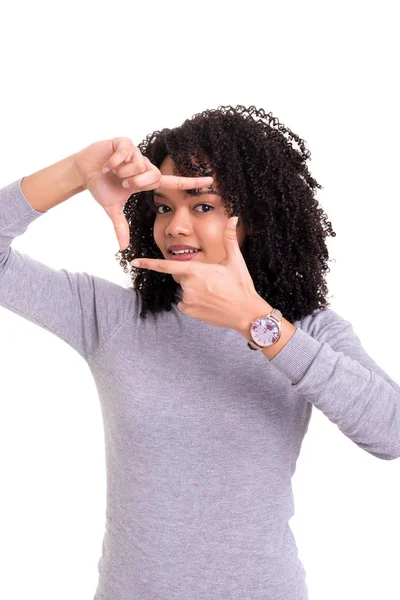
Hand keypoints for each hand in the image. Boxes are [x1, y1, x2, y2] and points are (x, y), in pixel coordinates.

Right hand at [74, 137, 213, 250]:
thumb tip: (123, 248)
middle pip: (154, 176)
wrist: (84, 170)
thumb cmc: (101, 186)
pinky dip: (113, 162)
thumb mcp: (112, 208)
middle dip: (136, 182)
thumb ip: (120, 227)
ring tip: (112, 171)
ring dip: (122, 171)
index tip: (211, 180)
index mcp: (147, 180)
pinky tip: (107, 164)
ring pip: (139, 165)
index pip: (174, 182)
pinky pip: (126, 153)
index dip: (192, 182)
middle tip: (122, 182)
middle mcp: (146, 165)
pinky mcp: (125, 142)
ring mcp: (136, 152)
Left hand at [131, 216, 271, 331]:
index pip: (166, 266)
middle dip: (196, 278)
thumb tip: (234, 217)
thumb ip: (229, 238)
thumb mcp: (235, 260)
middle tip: (215, 282)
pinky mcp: (190, 311)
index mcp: (195, 270)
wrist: (246, 313)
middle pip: (184, 277)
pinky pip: (186, 303)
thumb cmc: (240, 285)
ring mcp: (188, 299)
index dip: (148, 263)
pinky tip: (210, 304)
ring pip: (186, 290)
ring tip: (216, 294)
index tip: (133, 261)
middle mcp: (188, 285)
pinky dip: (195, 303)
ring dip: (196, 291)